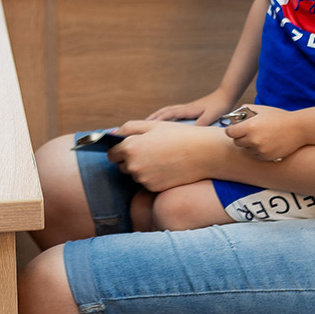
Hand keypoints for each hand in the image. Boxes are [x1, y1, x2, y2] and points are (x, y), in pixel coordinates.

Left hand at [106, 119, 224, 191]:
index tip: (129, 146)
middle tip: (149, 150)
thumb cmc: (177, 135)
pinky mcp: (153, 188)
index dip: (119, 149)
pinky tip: (166, 167)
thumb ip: (128, 128)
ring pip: (135, 174)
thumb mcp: (152, 125)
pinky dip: (152, 176)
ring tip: (160, 157)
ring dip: (141, 168)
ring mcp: (143, 179)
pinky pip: (146, 182)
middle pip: (122, 165)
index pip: (111, 154)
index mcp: (129, 148)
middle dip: (130, 159)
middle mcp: (133, 166)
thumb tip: (114, 134)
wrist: (202, 153)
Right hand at [146, 91, 231, 124]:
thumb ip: (200, 123)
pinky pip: (173, 111)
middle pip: (165, 111)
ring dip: (158, 115)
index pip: (168, 114)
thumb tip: (190, 132)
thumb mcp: (210, 116)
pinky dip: (165, 114)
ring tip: (150, 121)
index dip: (158, 120)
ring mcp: (186, 107)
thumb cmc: (218, 107)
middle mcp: (184, 108)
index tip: (148, 125)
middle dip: (153, 117)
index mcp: (187, 110)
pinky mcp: (189, 109)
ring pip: (168, 110)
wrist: (224, 96)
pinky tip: (166, 120)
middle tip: (142, 123)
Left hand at [223, 104, 305, 160]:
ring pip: (246, 150)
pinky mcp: (267, 157)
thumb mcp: (260, 109)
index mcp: (250, 127)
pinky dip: (258, 150)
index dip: (232, 130)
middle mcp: (253, 140)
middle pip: (236, 142)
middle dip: (240, 137)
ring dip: (249, 144)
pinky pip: (256, 155)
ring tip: (261, 136)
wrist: (298, 129)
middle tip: (248, 132)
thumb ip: (244, 111)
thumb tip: (232, 116)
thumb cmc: (278, 117)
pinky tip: (267, 142)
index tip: (235, 128)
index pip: (230, 133)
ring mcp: (260, 150)